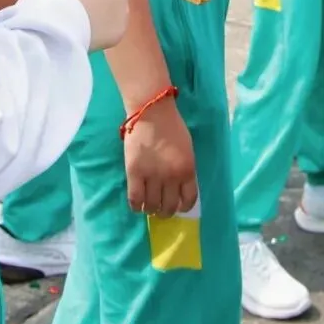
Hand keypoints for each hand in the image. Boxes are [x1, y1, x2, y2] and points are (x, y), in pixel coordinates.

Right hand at [124, 95, 197, 217]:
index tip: (178, 206)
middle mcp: (171, 177)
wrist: (152, 112)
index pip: (189, 200)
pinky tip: (137, 203)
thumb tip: (178, 189)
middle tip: (161, 208)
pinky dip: (136, 206)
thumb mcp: (187, 150)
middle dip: (165, 211)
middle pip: (169, 207)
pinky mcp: (134, 172)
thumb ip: (185, 170)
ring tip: (148, 205)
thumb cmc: (172, 127)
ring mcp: (152, 176)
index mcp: (188, 170)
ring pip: (151, 206)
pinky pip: (135, 199)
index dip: (183, 207)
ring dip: (151, 209)